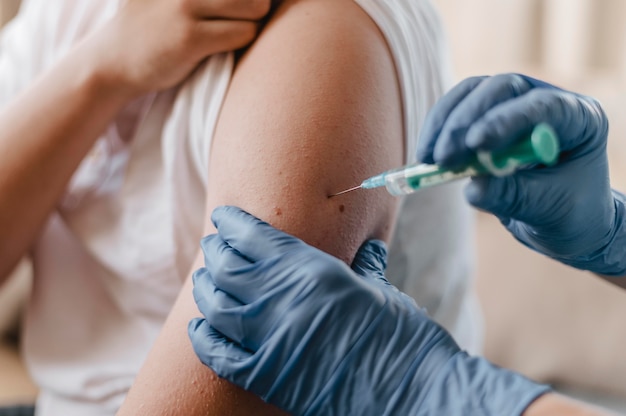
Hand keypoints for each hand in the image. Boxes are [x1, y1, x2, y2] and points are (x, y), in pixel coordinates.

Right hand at [84, 0, 270, 95]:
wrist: (112, 61)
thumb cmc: (150, 27)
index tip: (229, 9)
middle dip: (257, 2)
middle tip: (246, 14)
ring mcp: (185, 7)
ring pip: (253, 6)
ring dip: (253, 20)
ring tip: (237, 28)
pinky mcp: (190, 38)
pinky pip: (243, 33)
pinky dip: (244, 38)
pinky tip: (228, 44)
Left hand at [188, 206, 548, 414]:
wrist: (409, 389)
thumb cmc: (400, 335)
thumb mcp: (380, 289)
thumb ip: (362, 266)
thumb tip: (368, 249)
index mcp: (311, 269)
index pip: (254, 236)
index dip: (232, 224)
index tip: (224, 218)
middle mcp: (281, 298)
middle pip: (228, 266)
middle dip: (216, 251)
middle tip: (213, 245)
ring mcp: (270, 339)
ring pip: (215, 305)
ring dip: (204, 289)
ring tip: (203, 280)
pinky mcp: (266, 376)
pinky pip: (218, 354)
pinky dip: (203, 338)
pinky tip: (198, 327)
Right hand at [417, 73, 625, 274]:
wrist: (564, 218)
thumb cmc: (569, 214)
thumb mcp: (547, 210)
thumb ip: (513, 196)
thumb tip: (472, 188)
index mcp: (580, 119)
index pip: (542, 105)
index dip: (505, 119)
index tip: (475, 144)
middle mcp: (546, 101)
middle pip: (500, 89)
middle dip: (465, 120)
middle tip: (442, 158)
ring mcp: (515, 104)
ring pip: (472, 93)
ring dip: (444, 123)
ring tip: (427, 159)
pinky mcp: (488, 115)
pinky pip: (457, 110)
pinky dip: (438, 130)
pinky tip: (426, 156)